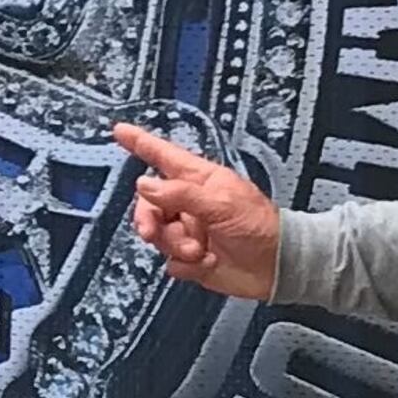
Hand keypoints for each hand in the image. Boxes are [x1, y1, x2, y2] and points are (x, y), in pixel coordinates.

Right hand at [113, 123, 278, 299]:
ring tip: (199, 251)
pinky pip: (171, 261)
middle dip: (149, 220)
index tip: (120, 131)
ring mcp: (191, 231)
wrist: (277, 267)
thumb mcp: (221, 204)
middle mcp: (191, 204)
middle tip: (151, 233)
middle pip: (150, 204)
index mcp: (200, 180)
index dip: (141, 143)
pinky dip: (187, 265)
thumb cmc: (260, 226)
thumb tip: (144, 184)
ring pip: (159, 236)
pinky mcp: (193, 258)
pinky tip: (208, 262)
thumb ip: (180, 194)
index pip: (164, 156)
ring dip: (175, 245)